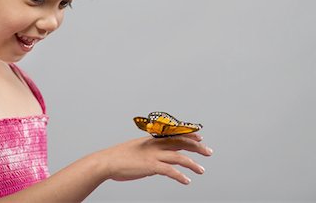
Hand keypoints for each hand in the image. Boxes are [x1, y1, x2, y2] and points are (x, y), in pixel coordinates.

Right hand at [97, 133, 212, 184]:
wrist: (107, 161)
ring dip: (192, 164)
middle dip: (197, 147)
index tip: (200, 136)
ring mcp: (153, 155)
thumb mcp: (138, 150)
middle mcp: (155, 145)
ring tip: (202, 170)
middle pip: (181, 143)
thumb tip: (160, 162)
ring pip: (179, 157)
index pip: (175, 134)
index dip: (189, 134)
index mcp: (153, 139)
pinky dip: (180, 176)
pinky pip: (170, 171)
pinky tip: (186, 181)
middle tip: (208, 151)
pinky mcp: (150, 166)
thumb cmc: (120, 157)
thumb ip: (151, 153)